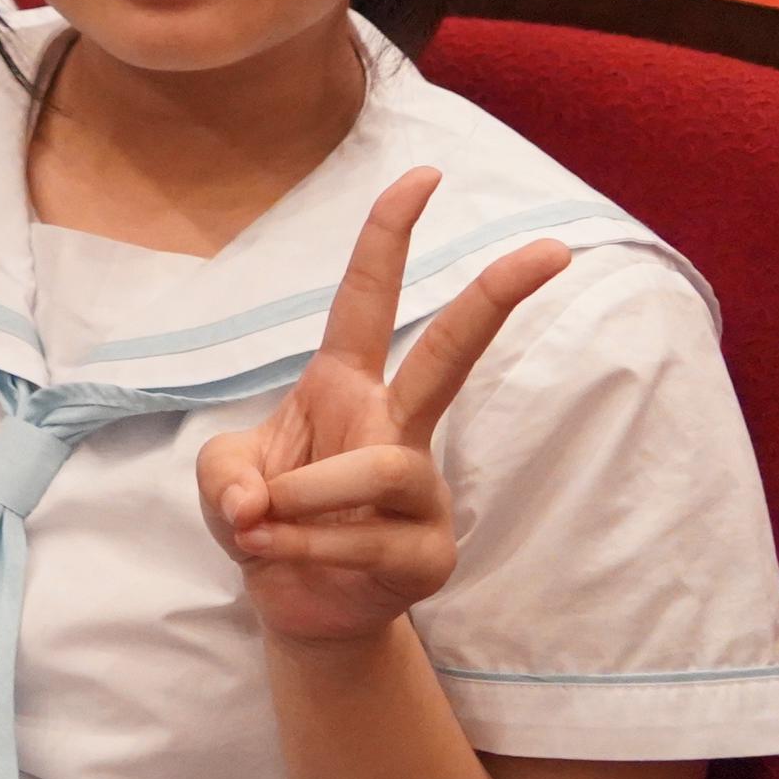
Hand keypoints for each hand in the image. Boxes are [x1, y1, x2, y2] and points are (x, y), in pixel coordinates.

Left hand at [197, 169, 572, 644]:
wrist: (293, 603)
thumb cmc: (265, 520)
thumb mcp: (223, 480)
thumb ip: (225, 476)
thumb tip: (258, 504)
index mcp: (345, 387)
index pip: (370, 299)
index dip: (389, 237)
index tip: (424, 175)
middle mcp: (394, 428)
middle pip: (453, 351)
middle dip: (498, 296)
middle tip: (556, 247)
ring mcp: (422, 490)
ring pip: (375, 470)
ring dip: (301, 498)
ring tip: (259, 523)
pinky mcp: (429, 553)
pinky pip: (360, 541)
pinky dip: (300, 550)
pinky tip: (274, 558)